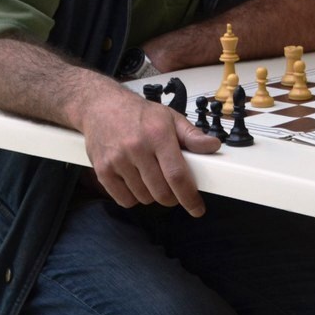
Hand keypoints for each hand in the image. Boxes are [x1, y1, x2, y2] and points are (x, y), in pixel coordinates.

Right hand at [79, 88, 221, 216]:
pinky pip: (124, 199)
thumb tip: (213, 146)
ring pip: (143, 198)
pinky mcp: (102, 170)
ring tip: (151, 178)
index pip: (177, 175)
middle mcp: (137, 148)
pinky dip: (133, 198)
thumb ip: (192, 135)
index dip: (189, 197)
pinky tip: (135, 182)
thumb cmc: (138, 113)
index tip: (197, 208)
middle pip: (161, 192)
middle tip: (173, 190)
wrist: (101, 106)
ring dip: (152, 196)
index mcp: (158, 135)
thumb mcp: (170, 118)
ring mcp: (117, 160)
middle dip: (172, 198)